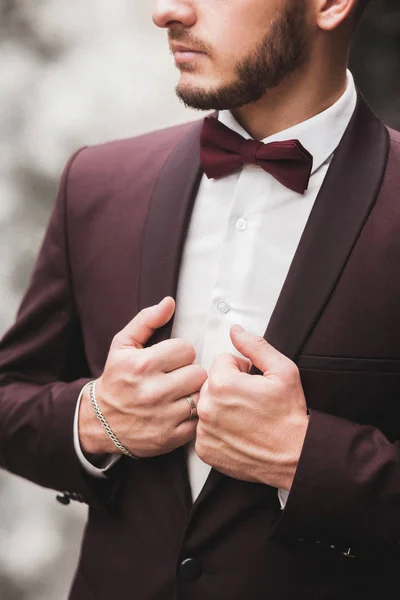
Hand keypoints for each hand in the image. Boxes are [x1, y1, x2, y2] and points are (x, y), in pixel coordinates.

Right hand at [79, 297, 206, 457]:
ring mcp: (162, 416)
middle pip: (198, 373)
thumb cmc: (115, 380)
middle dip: (190, 372)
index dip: (181, 353)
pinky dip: (194, 415)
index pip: (186, 349)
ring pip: (201, 396)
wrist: (100, 421)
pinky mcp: (169, 437)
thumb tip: (169, 303)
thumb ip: (146, 320)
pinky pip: (198, 420)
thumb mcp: (123, 345)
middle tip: (178, 376)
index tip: (172, 360)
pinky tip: (180, 410)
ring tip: (181, 392)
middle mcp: (152, 391)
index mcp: (142, 365)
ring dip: (194, 393)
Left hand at [195, 325, 307, 489]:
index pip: (222, 361)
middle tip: (252, 400)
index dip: (242, 369)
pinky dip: (218, 430)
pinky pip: (205, 429)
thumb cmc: (289, 416)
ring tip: (246, 417)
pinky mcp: (205, 450)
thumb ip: (255, 346)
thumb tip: (236, 331)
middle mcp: (208, 408)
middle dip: (229, 387)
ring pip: (208, 405)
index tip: (254, 383)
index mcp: (223, 384)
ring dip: (222, 407)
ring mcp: (204, 431)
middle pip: (212, 383)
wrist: (295, 456)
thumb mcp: (282, 370)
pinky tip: (238, 432)